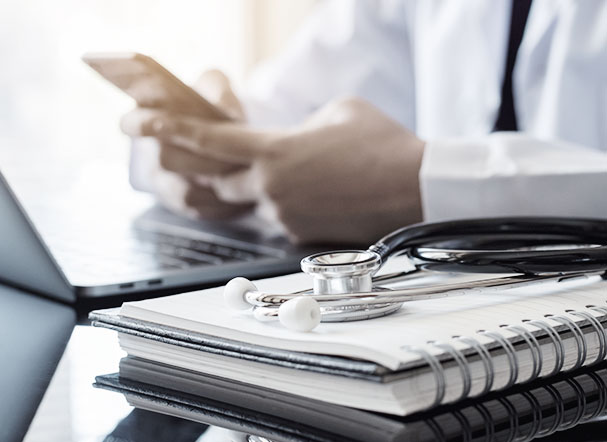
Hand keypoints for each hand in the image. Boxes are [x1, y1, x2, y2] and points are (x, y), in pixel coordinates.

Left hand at [123, 96, 423, 243]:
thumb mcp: (337, 112)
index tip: (139, 122)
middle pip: (214, 180)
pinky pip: (276, 217)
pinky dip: (281, 202)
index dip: (170, 130)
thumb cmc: (381, 144)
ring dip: (249, 186)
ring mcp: (284, 216)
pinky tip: (315, 190)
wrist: (417, 189)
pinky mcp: (300, 235)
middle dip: (198, 167)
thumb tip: (289, 140)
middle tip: (188, 152)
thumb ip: (298, 126)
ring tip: (284, 172)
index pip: (209, 140)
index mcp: (275, 151)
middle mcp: (271, 188)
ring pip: (248, 201)